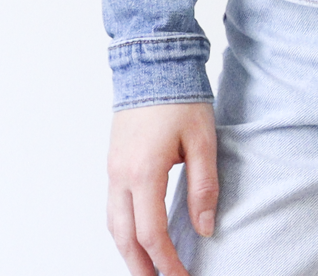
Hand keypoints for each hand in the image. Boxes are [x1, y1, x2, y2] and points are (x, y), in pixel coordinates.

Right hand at [107, 102, 218, 275]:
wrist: (152, 63)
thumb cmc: (180, 98)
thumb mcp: (203, 140)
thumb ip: (204, 186)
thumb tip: (205, 228)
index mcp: (144, 173)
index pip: (152, 234)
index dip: (166, 262)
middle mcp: (121, 177)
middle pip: (125, 238)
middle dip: (142, 268)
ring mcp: (112, 170)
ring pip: (114, 226)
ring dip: (129, 252)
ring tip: (148, 270)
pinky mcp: (113, 162)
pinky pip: (113, 208)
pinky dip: (123, 230)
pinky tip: (137, 236)